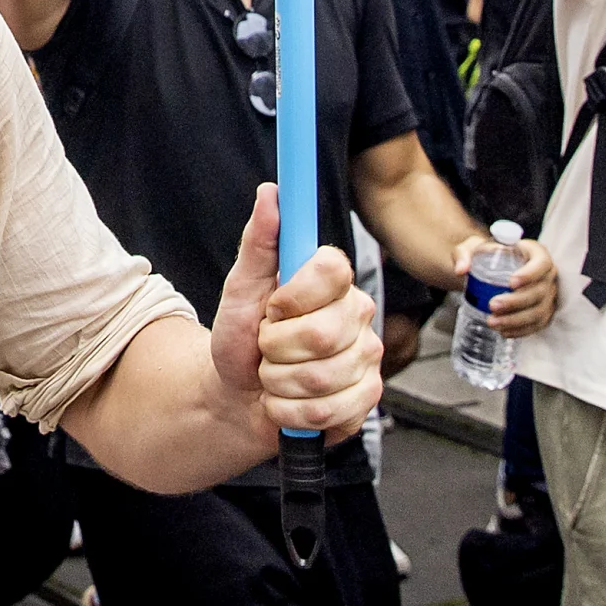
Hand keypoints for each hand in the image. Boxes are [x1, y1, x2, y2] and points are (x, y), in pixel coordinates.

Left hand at [208, 185, 381, 438]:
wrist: (238, 396)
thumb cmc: (241, 336)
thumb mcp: (240, 286)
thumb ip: (259, 241)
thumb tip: (270, 192)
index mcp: (333, 280)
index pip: (334, 269)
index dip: (295, 295)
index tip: (273, 307)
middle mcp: (358, 314)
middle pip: (323, 334)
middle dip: (276, 348)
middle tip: (267, 346)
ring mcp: (367, 358)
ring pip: (320, 378)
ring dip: (278, 383)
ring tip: (274, 375)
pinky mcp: (367, 399)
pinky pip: (327, 411)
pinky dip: (291, 413)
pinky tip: (287, 403)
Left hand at [461, 232, 562, 336]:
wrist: (491, 270)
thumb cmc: (487, 255)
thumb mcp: (473, 247)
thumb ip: (463, 253)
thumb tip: (461, 270)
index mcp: (535, 253)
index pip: (541, 263)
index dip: (530, 274)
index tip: (511, 282)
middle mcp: (547, 275)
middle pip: (540, 291)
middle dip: (516, 302)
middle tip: (493, 305)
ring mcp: (548, 295)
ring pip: (539, 311)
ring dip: (517, 320)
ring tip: (493, 322)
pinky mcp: (543, 312)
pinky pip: (537, 325)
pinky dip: (521, 330)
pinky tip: (504, 331)